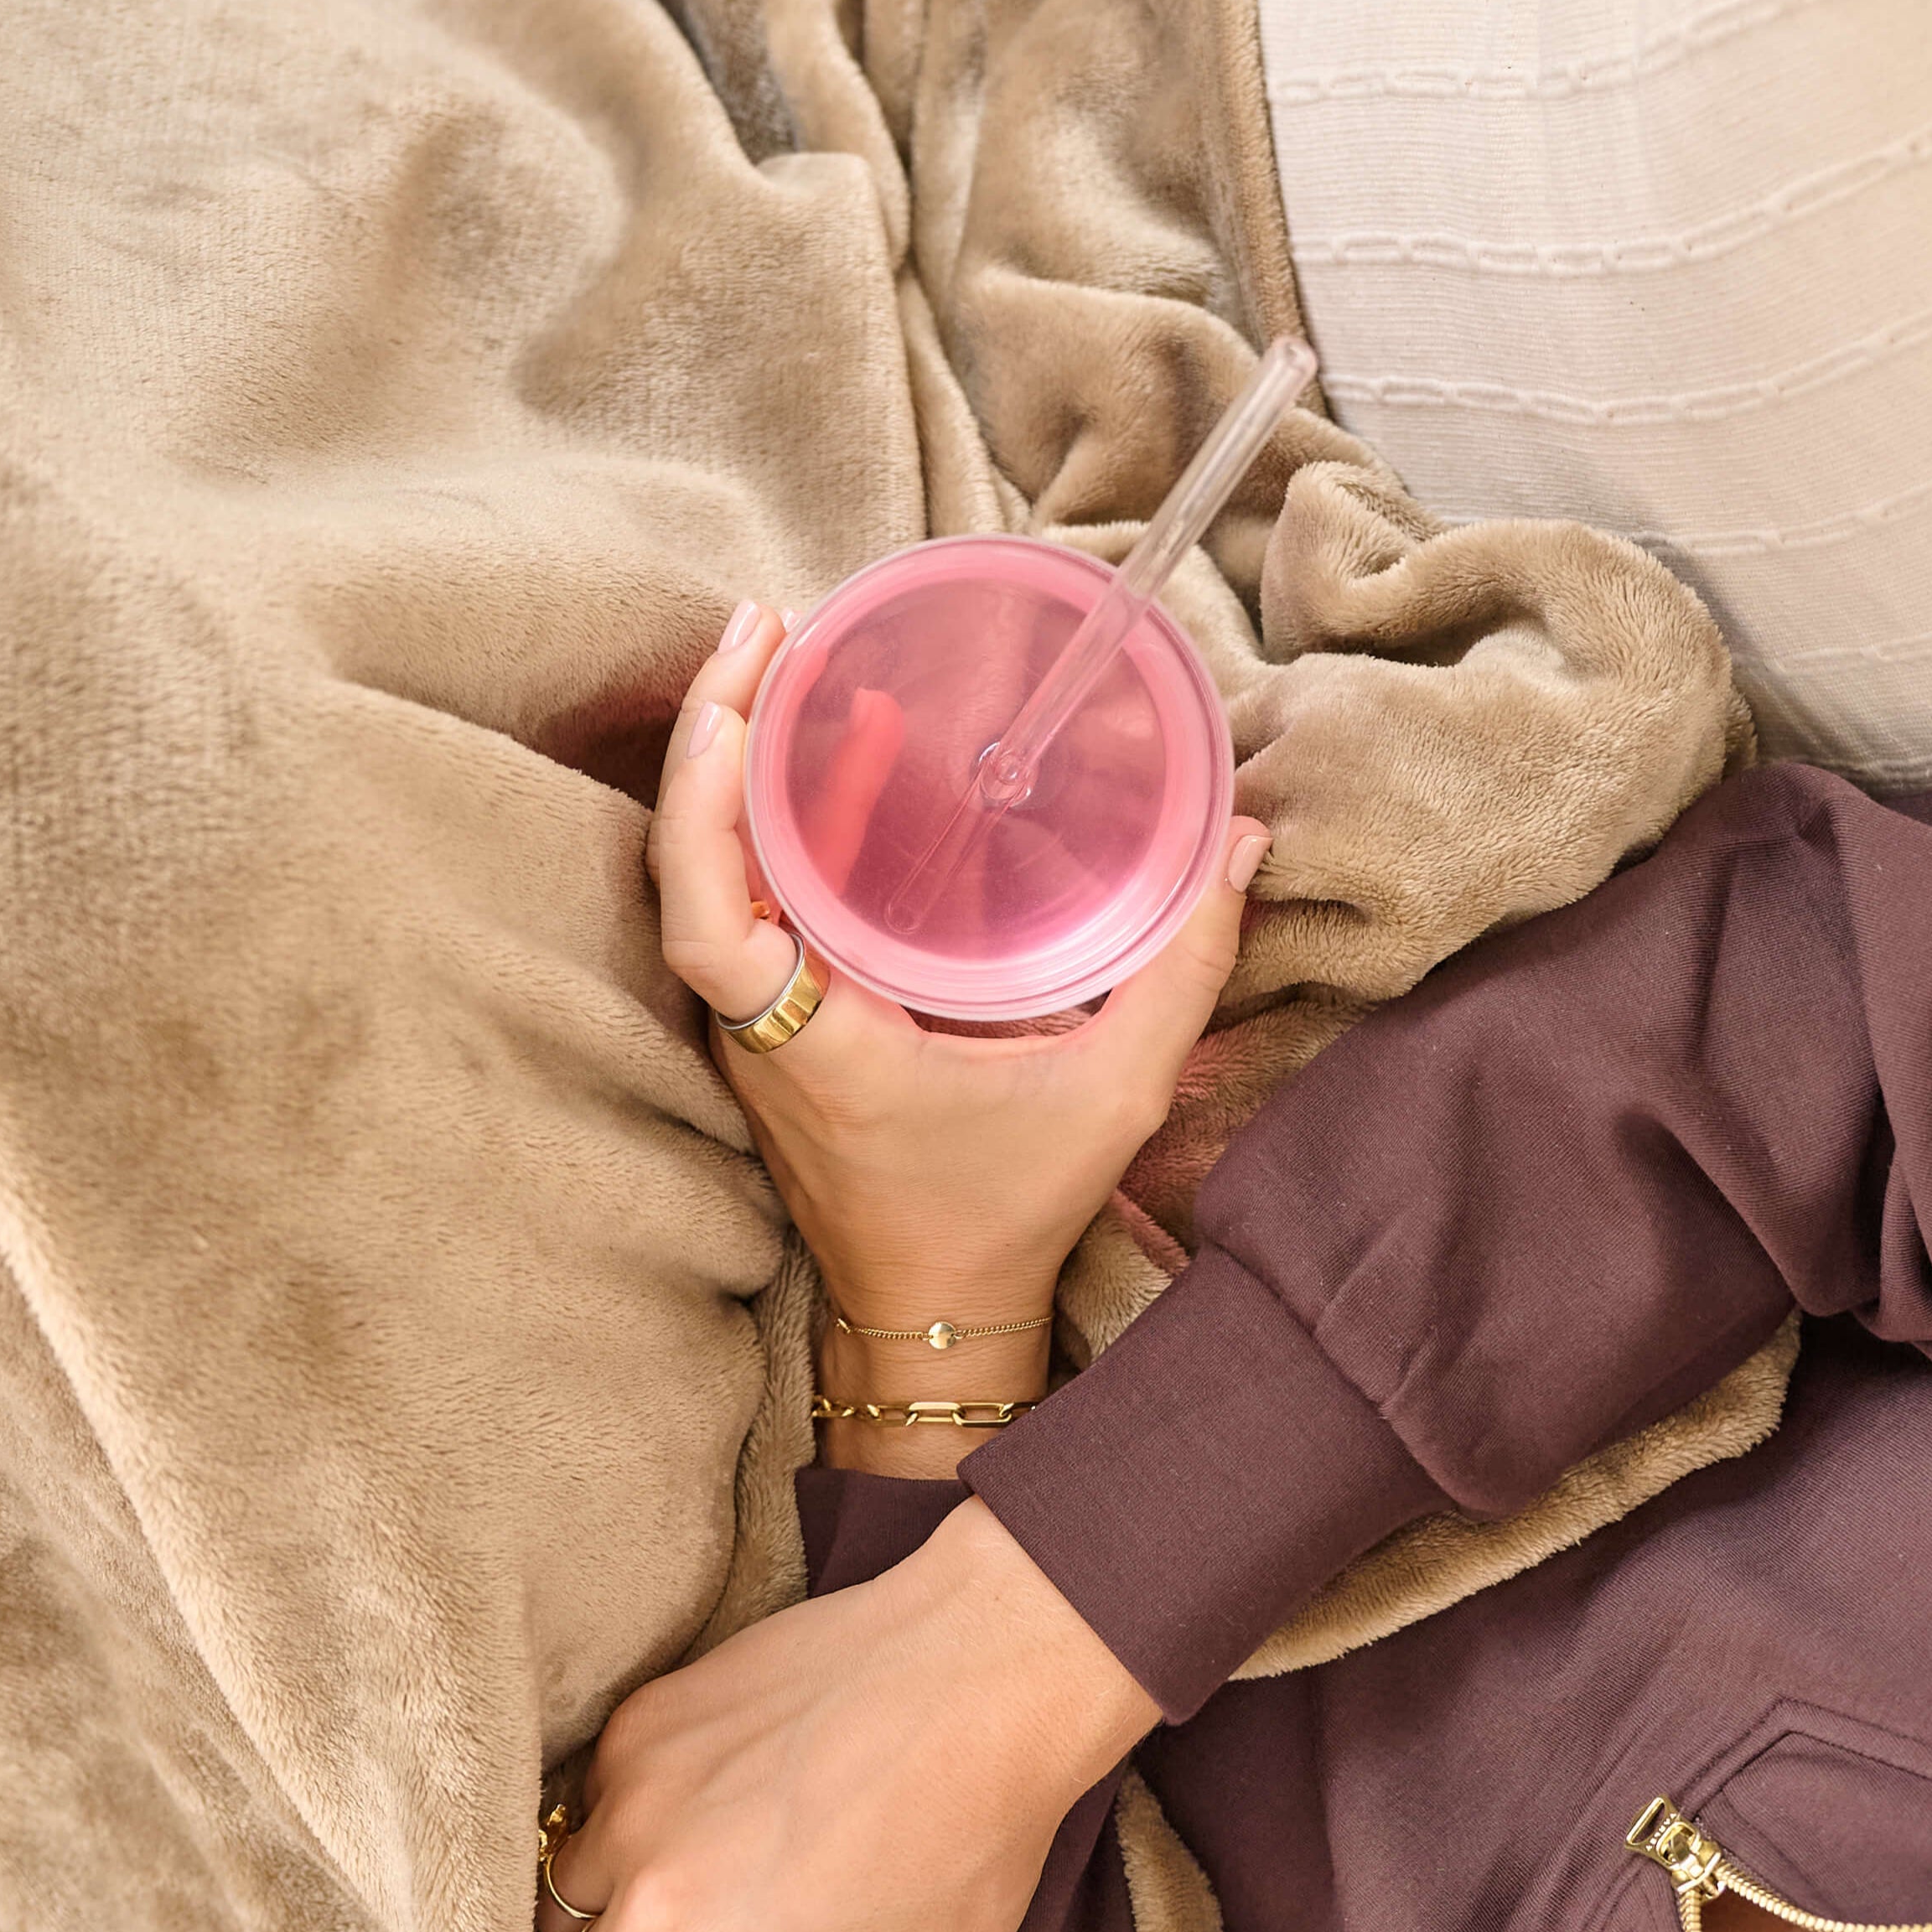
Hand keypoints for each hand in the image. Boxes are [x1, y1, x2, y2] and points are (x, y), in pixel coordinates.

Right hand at [541, 1498, 1156, 1931]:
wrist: (980, 1677)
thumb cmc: (965, 1859)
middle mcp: (653, 1908)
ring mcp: (634, 1804)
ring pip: (565, 1902)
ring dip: (620, 1905)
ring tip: (721, 1868)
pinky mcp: (637, 1724)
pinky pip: (590, 1803)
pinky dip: (634, 1817)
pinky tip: (724, 1794)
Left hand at [648, 600, 1268, 1467]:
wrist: (937, 1307)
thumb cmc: (1009, 1209)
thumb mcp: (1115, 1091)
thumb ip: (1182, 968)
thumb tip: (1239, 845)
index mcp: (817, 1043)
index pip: (707, 923)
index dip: (703, 813)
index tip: (735, 713)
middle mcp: (764, 1029)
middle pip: (692, 866)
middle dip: (716, 735)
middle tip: (768, 624)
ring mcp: (761, 1026)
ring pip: (715, 876)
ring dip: (741, 766)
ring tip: (793, 656)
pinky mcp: (781, 1022)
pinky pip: (752, 901)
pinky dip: (774, 819)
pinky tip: (832, 751)